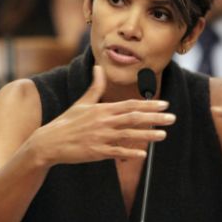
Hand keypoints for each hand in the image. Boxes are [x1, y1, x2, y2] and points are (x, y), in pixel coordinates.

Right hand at [30, 65, 175, 164]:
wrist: (50, 142)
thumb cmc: (67, 122)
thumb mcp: (82, 102)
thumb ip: (95, 86)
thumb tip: (98, 68)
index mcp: (102, 109)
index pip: (130, 105)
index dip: (149, 104)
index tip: (164, 104)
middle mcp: (103, 121)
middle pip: (134, 117)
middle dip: (155, 117)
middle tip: (172, 118)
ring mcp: (101, 137)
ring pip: (129, 135)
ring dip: (147, 135)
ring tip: (164, 135)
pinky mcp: (96, 152)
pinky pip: (117, 152)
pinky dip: (130, 152)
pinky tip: (143, 154)